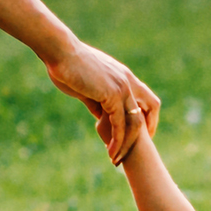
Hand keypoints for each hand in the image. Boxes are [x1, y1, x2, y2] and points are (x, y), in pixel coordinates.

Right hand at [47, 40, 160, 164]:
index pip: (147, 99)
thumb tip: (100, 116)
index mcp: (124, 76)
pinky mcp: (112, 95)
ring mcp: (122, 87)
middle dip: (146, 132)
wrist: (60, 52)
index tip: (139, 134)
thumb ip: (97, 101)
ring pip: (135, 122)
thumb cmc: (67, 66)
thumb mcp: (87, 87)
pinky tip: (110, 151)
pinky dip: (117, 140)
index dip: (147, 117)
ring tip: (117, 159)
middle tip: (134, 151)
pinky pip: (120, 124)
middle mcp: (128, 81)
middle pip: (150, 109)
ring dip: (128, 143)